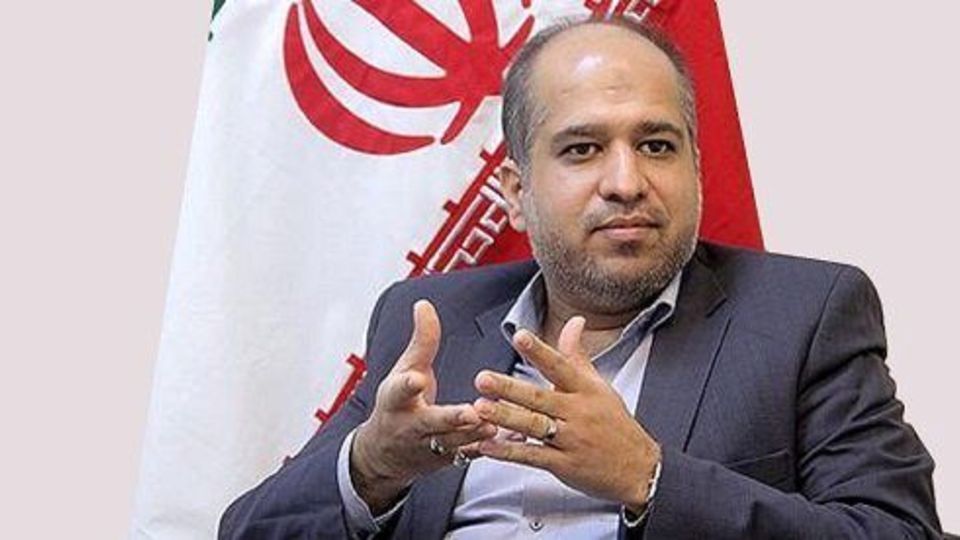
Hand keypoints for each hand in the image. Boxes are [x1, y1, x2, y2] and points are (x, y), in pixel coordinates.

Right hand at [351, 300, 495, 512]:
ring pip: (456, 442)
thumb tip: (424, 304)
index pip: (399, 391)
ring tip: (496, 423)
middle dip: (451, 419)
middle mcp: (412, 426)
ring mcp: (430, 446)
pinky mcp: (448, 460)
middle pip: (432, 423)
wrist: (385, 454)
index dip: (407, 385)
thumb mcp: (404, 370)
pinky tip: (515, 438)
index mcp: (397, 401)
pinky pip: (472, 455)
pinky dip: (491, 447)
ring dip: (476, 434)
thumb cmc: (398, 405)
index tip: (415, 379)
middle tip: (470, 412)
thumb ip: (420, 341)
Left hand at [467, 316, 660, 511]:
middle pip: (540, 398)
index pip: (560, 366)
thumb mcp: (600, 386)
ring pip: (534, 426)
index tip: (520, 336)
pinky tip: (488, 445)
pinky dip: (509, 451)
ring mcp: (571, 440)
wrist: (640, 469)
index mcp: (586, 391)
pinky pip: (533, 456)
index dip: (539, 351)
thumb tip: (574, 321)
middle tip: (483, 378)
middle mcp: (578, 413)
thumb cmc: (617, 425)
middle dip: (509, 388)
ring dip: (505, 417)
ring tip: (480, 407)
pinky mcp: (564, 465)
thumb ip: (578, 355)